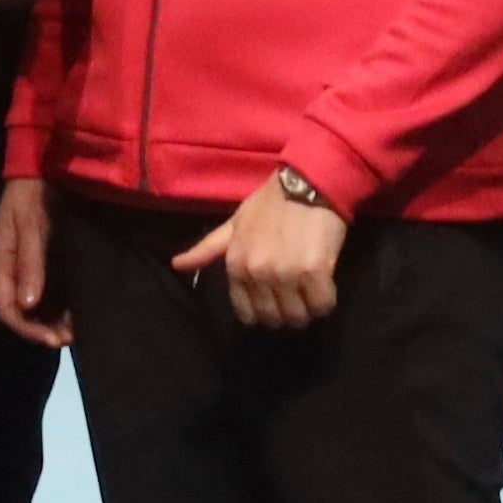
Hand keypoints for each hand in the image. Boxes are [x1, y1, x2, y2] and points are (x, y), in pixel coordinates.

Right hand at [0, 179, 69, 349]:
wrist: (41, 166)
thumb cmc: (31, 193)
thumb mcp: (30, 224)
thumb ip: (30, 262)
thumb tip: (29, 304)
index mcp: (0, 261)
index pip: (6, 309)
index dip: (27, 328)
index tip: (52, 339)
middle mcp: (10, 269)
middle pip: (19, 312)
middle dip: (41, 329)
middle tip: (68, 339)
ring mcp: (24, 266)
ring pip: (33, 305)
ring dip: (51, 320)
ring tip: (74, 331)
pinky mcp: (40, 260)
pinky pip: (46, 290)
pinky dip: (59, 305)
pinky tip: (76, 312)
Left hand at [176, 180, 346, 331]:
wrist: (307, 183)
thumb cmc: (270, 203)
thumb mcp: (234, 224)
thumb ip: (207, 249)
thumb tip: (177, 265)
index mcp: (236, 264)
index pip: (247, 313)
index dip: (263, 312)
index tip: (275, 301)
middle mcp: (257, 272)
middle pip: (274, 318)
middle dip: (286, 313)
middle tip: (296, 297)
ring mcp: (286, 273)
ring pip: (298, 316)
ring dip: (306, 310)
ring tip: (310, 292)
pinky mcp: (315, 271)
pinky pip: (322, 304)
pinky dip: (325, 301)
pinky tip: (324, 285)